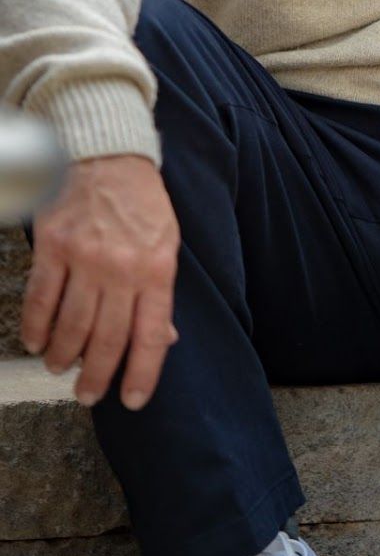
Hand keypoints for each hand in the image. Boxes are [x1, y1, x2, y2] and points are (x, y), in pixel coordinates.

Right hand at [22, 156, 179, 410]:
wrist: (107, 154)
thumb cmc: (141, 202)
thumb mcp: (166, 242)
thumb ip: (161, 292)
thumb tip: (165, 339)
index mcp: (157, 268)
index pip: (151, 334)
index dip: (142, 373)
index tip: (132, 400)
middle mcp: (122, 268)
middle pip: (108, 338)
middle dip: (97, 376)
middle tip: (88, 395)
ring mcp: (85, 258)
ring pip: (72, 325)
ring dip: (65, 356)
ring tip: (61, 369)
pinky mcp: (53, 247)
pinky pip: (41, 299)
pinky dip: (37, 328)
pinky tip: (38, 342)